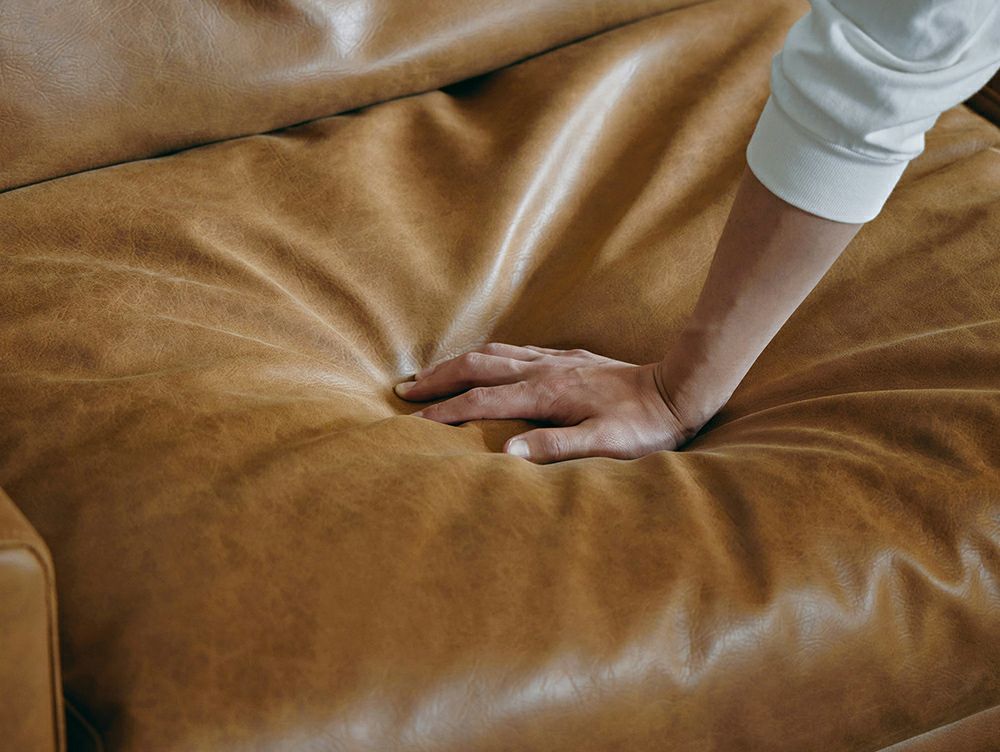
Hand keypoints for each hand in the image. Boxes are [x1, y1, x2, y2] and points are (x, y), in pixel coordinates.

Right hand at [393, 343, 706, 462]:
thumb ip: (557, 447)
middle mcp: (543, 369)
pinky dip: (488, 354)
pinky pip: (515, 349)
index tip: (414, 421)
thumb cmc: (643, 426)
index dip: (446, 411)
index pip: (482, 399)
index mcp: (546, 393)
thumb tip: (508, 454)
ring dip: (457, 362)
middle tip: (404, 388)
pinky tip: (485, 360)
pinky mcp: (568, 357)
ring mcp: (555, 359)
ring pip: (494, 353)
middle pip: (477, 366)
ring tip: (431, 372)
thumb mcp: (604, 444)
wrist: (677, 389)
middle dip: (438, 377)